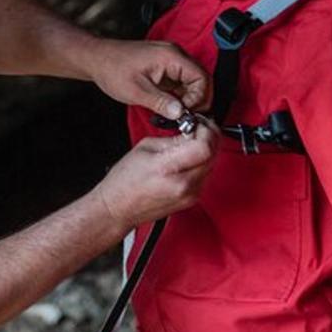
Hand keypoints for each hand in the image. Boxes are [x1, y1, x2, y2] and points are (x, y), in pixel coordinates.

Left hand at [85, 39, 210, 119]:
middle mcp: (174, 55)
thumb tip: (180, 114)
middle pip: (201, 80)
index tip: (187, 113)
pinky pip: (181, 83)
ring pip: (192, 83)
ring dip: (187, 100)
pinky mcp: (165, 68)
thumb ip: (161, 103)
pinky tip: (169, 107)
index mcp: (171, 57)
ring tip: (175, 114)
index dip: (199, 99)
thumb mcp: (136, 91)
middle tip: (184, 117)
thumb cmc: (113, 69)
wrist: (97, 59)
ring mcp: (170, 61)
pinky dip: (179, 96)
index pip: (202, 78)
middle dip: (196, 101)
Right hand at [95, 124, 216, 229]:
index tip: (198, 124)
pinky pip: (206, 175)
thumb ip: (173, 139)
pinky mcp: (192, 199)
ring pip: (212, 164)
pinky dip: (202, 162)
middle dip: (208, 137)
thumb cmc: (125, 181)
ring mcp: (189, 195)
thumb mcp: (145, 148)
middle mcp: (183, 185)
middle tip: (199, 128)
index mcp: (167, 169)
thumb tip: (192, 131)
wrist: (118, 208)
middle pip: (213, 155)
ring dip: (207, 149)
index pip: (203, 147)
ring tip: (193, 141)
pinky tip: (190, 156)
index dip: (205, 131)